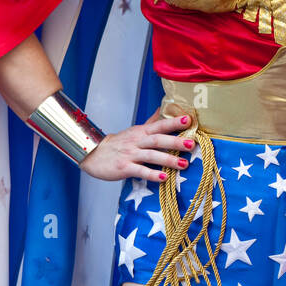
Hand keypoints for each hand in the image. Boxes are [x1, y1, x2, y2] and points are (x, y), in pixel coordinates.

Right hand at [80, 109, 194, 181]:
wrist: (94, 154)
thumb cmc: (119, 143)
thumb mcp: (136, 130)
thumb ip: (152, 122)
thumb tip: (164, 108)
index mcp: (142, 132)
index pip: (159, 125)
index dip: (173, 122)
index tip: (188, 120)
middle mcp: (137, 141)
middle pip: (157, 139)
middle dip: (175, 141)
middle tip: (191, 144)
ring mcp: (130, 154)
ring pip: (151, 155)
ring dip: (168, 160)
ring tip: (184, 164)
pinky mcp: (124, 168)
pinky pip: (139, 171)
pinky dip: (151, 174)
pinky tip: (163, 178)